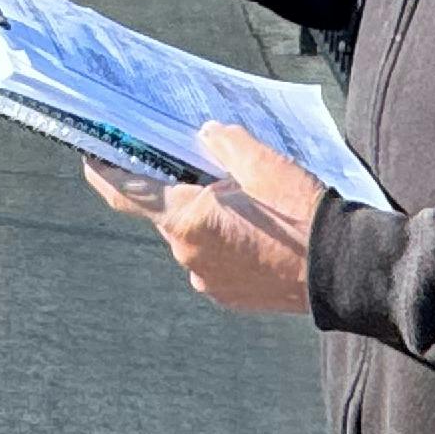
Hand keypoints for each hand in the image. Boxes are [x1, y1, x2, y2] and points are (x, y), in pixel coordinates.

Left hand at [79, 120, 319, 314]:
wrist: (344, 270)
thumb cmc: (302, 214)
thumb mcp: (263, 162)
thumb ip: (224, 143)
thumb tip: (206, 137)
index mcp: (187, 220)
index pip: (127, 194)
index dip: (103, 172)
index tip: (90, 155)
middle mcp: (187, 254)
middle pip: (169, 212)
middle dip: (184, 190)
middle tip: (217, 173)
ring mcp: (207, 280)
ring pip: (194, 236)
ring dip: (210, 218)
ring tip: (253, 206)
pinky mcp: (228, 296)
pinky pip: (214, 260)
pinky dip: (226, 243)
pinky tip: (260, 234)